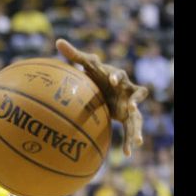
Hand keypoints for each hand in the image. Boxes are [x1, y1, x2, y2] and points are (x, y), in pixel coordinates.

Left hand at [56, 39, 148, 155]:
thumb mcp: (87, 65)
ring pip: (138, 117)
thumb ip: (74, 54)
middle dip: (136, 102)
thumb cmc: (98, 73)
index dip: (118, 77)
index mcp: (118, 77)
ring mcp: (131, 105)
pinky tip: (127, 154)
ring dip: (137, 128)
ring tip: (136, 141)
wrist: (109, 86)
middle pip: (136, 96)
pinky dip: (129, 140)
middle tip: (133, 108)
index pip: (121, 75)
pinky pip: (131, 129)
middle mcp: (128, 91)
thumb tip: (58, 40)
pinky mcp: (129, 116)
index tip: (114, 79)